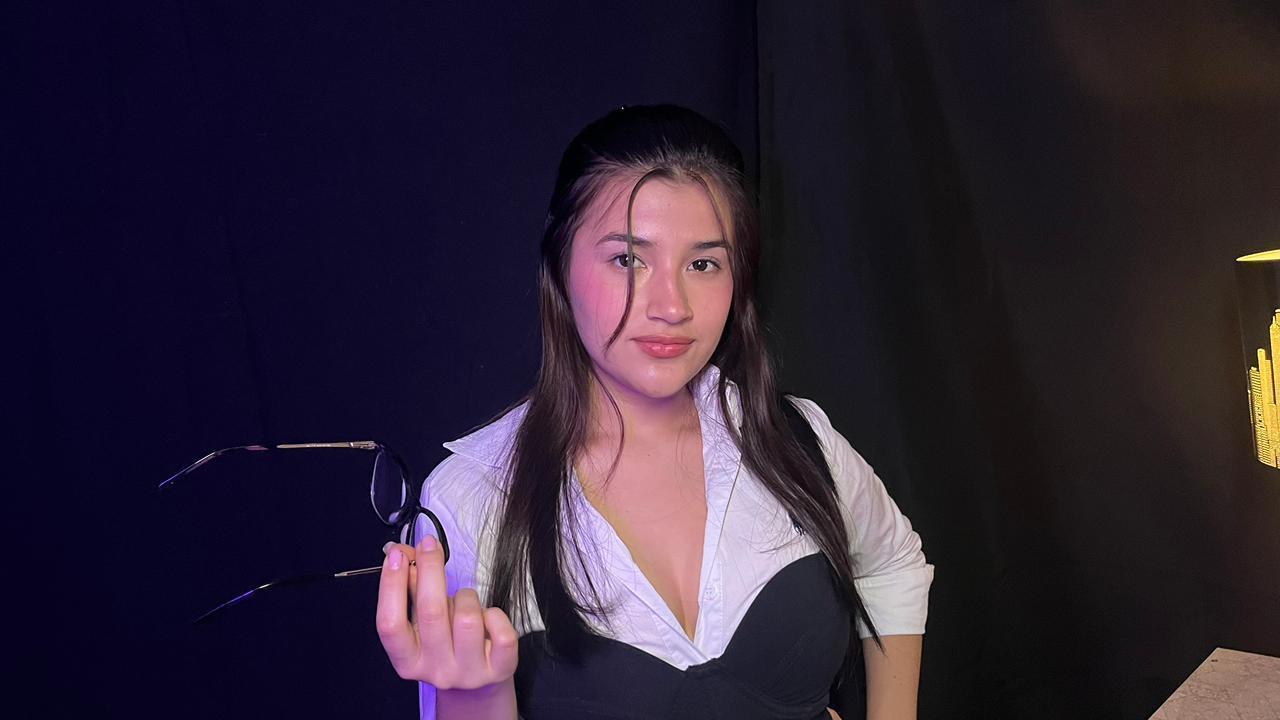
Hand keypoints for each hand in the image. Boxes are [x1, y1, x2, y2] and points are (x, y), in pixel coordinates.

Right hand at [375, 536, 519, 688]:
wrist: (476, 683)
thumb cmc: (446, 644)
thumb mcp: (421, 623)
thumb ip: (410, 588)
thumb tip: (402, 552)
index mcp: (408, 661)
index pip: (389, 624)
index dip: (391, 585)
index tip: (397, 555)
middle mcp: (436, 670)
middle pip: (431, 612)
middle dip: (430, 569)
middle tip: (430, 545)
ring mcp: (468, 672)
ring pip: (467, 617)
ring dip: (465, 595)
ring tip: (464, 601)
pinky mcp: (499, 669)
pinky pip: (500, 630)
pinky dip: (495, 614)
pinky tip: (487, 618)